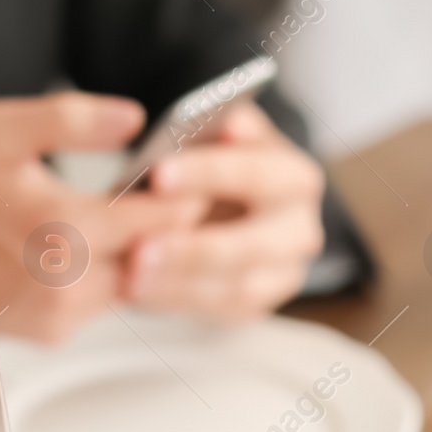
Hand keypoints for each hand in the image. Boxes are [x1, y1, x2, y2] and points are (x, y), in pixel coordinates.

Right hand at [0, 92, 205, 340]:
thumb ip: (73, 118)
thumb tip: (136, 119)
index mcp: (65, 230)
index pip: (166, 217)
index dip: (189, 192)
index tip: (195, 172)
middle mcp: (69, 285)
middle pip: (159, 256)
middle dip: (169, 225)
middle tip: (175, 191)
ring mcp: (60, 316)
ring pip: (134, 283)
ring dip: (139, 253)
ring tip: (127, 213)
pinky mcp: (51, 335)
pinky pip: (102, 302)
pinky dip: (106, 274)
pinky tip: (88, 244)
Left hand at [124, 102, 325, 320]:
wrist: (223, 210)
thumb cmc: (210, 169)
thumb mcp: (213, 141)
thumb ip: (213, 132)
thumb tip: (222, 124)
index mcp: (294, 177)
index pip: (259, 174)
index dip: (210, 173)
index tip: (159, 174)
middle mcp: (300, 228)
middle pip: (253, 244)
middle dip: (194, 247)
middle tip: (139, 248)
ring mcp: (283, 273)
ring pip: (237, 285)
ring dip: (180, 281)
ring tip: (130, 274)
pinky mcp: (258, 303)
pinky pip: (219, 308)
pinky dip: (176, 299)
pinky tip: (137, 290)